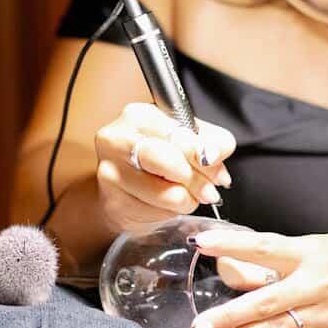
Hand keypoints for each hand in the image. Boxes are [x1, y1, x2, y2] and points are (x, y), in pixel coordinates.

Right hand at [93, 102, 234, 233]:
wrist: (122, 191)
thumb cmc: (155, 161)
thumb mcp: (185, 140)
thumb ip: (209, 140)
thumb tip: (216, 152)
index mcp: (138, 115)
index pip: (180, 134)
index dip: (204, 154)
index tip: (216, 166)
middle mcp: (118, 139)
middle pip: (170, 161)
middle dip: (197, 180)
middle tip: (209, 190)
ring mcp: (111, 171)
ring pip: (167, 192)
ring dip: (187, 200)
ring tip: (188, 197)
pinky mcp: (113, 201)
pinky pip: (156, 212)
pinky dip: (170, 212)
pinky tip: (165, 205)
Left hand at [188, 230, 327, 327]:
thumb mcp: (322, 246)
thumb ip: (281, 260)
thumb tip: (238, 268)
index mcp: (313, 252)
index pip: (263, 246)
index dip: (230, 244)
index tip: (200, 243)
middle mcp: (318, 284)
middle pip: (264, 300)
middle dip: (228, 315)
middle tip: (199, 327)